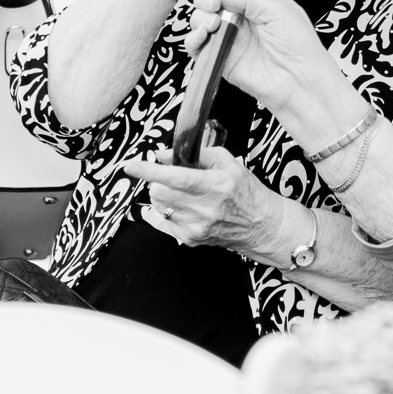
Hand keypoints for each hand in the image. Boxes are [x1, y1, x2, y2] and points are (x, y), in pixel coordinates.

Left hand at [123, 143, 292, 258]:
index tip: (131, 166)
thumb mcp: (228, 163)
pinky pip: (160, 220)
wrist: (261, 225)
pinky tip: (178, 206)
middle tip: (171, 176)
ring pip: (158, 205)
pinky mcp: (189, 239)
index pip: (176, 178)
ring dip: (162, 194)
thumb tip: (165, 154)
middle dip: (159, 180)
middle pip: (160, 192)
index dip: (150, 171)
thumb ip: (196, 154)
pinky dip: (164, 209)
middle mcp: (204, 209)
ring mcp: (195, 227)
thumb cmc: (246, 191)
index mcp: (215, 186)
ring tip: (182, 192)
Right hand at [183, 0, 343, 113]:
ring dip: (202, 17)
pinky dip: (195, 37)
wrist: (298, 81)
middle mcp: (243, 15)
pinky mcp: (221, 56)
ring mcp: (231, 36)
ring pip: (201, 17)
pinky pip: (197, 43)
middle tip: (214, 3)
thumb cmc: (299, 45)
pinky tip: (204, 37)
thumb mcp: (277, 9)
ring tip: (216, 25)